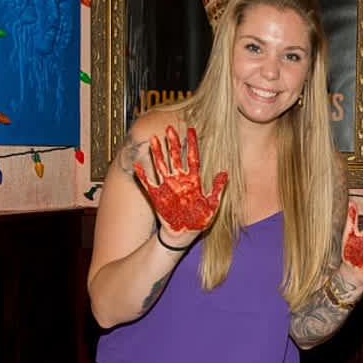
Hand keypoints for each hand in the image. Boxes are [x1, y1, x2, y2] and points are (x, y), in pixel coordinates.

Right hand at [132, 125, 228, 243]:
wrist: (183, 234)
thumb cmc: (199, 221)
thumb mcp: (212, 205)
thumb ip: (217, 189)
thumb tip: (225, 173)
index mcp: (194, 181)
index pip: (193, 158)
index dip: (193, 144)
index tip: (191, 130)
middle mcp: (180, 180)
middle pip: (176, 157)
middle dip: (173, 143)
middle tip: (170, 128)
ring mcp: (168, 187)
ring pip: (161, 165)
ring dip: (158, 153)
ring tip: (154, 139)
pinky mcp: (157, 196)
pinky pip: (148, 183)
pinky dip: (142, 175)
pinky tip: (137, 165)